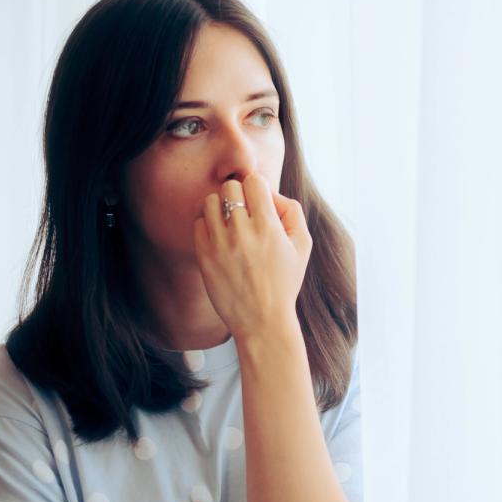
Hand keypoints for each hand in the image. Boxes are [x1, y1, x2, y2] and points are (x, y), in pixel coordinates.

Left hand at [193, 173, 312, 339]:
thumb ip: (292, 211)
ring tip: (230, 223)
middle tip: (244, 212)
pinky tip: (219, 238)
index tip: (259, 201)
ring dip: (221, 207)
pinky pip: (198, 222)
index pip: (254, 180)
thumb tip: (270, 193)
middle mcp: (242, 232)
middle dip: (238, 194)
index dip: (257, 187)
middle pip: (230, 187)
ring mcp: (220, 244)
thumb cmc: (285, 282)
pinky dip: (208, 225)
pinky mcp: (204, 256)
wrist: (262, 320)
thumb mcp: (303, 246)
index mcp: (268, 227)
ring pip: (210, 200)